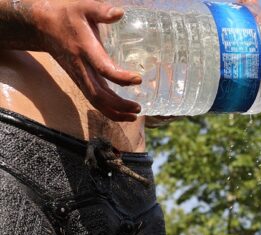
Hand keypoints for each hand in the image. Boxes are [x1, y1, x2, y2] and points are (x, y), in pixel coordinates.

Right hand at [25, 0, 141, 120]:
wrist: (40, 25)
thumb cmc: (65, 15)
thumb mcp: (83, 7)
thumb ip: (101, 11)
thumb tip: (120, 13)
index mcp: (85, 49)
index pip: (103, 68)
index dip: (121, 77)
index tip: (138, 79)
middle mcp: (81, 67)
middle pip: (98, 94)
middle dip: (118, 105)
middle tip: (138, 109)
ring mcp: (78, 75)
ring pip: (95, 100)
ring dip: (114, 111)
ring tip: (133, 115)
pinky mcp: (79, 79)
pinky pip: (93, 98)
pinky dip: (107, 108)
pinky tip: (121, 111)